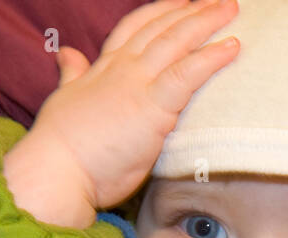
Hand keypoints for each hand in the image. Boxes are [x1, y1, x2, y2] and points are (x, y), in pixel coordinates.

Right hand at [6, 0, 240, 223]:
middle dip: (192, 11)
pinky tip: (232, 47)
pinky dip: (211, 57)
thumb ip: (73, 75)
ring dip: (207, 22)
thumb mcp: (64, 100)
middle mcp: (122, 69)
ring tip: (232, 10)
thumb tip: (66, 53)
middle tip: (219, 2)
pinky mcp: (153, 107)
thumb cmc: (60, 147)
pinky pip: (188, 73)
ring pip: (178, 41)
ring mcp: (137, 84)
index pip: (134, 29)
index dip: (159, 12)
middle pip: (162, 28)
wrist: (56, 170)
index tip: (179, 1)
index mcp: (103, 68)